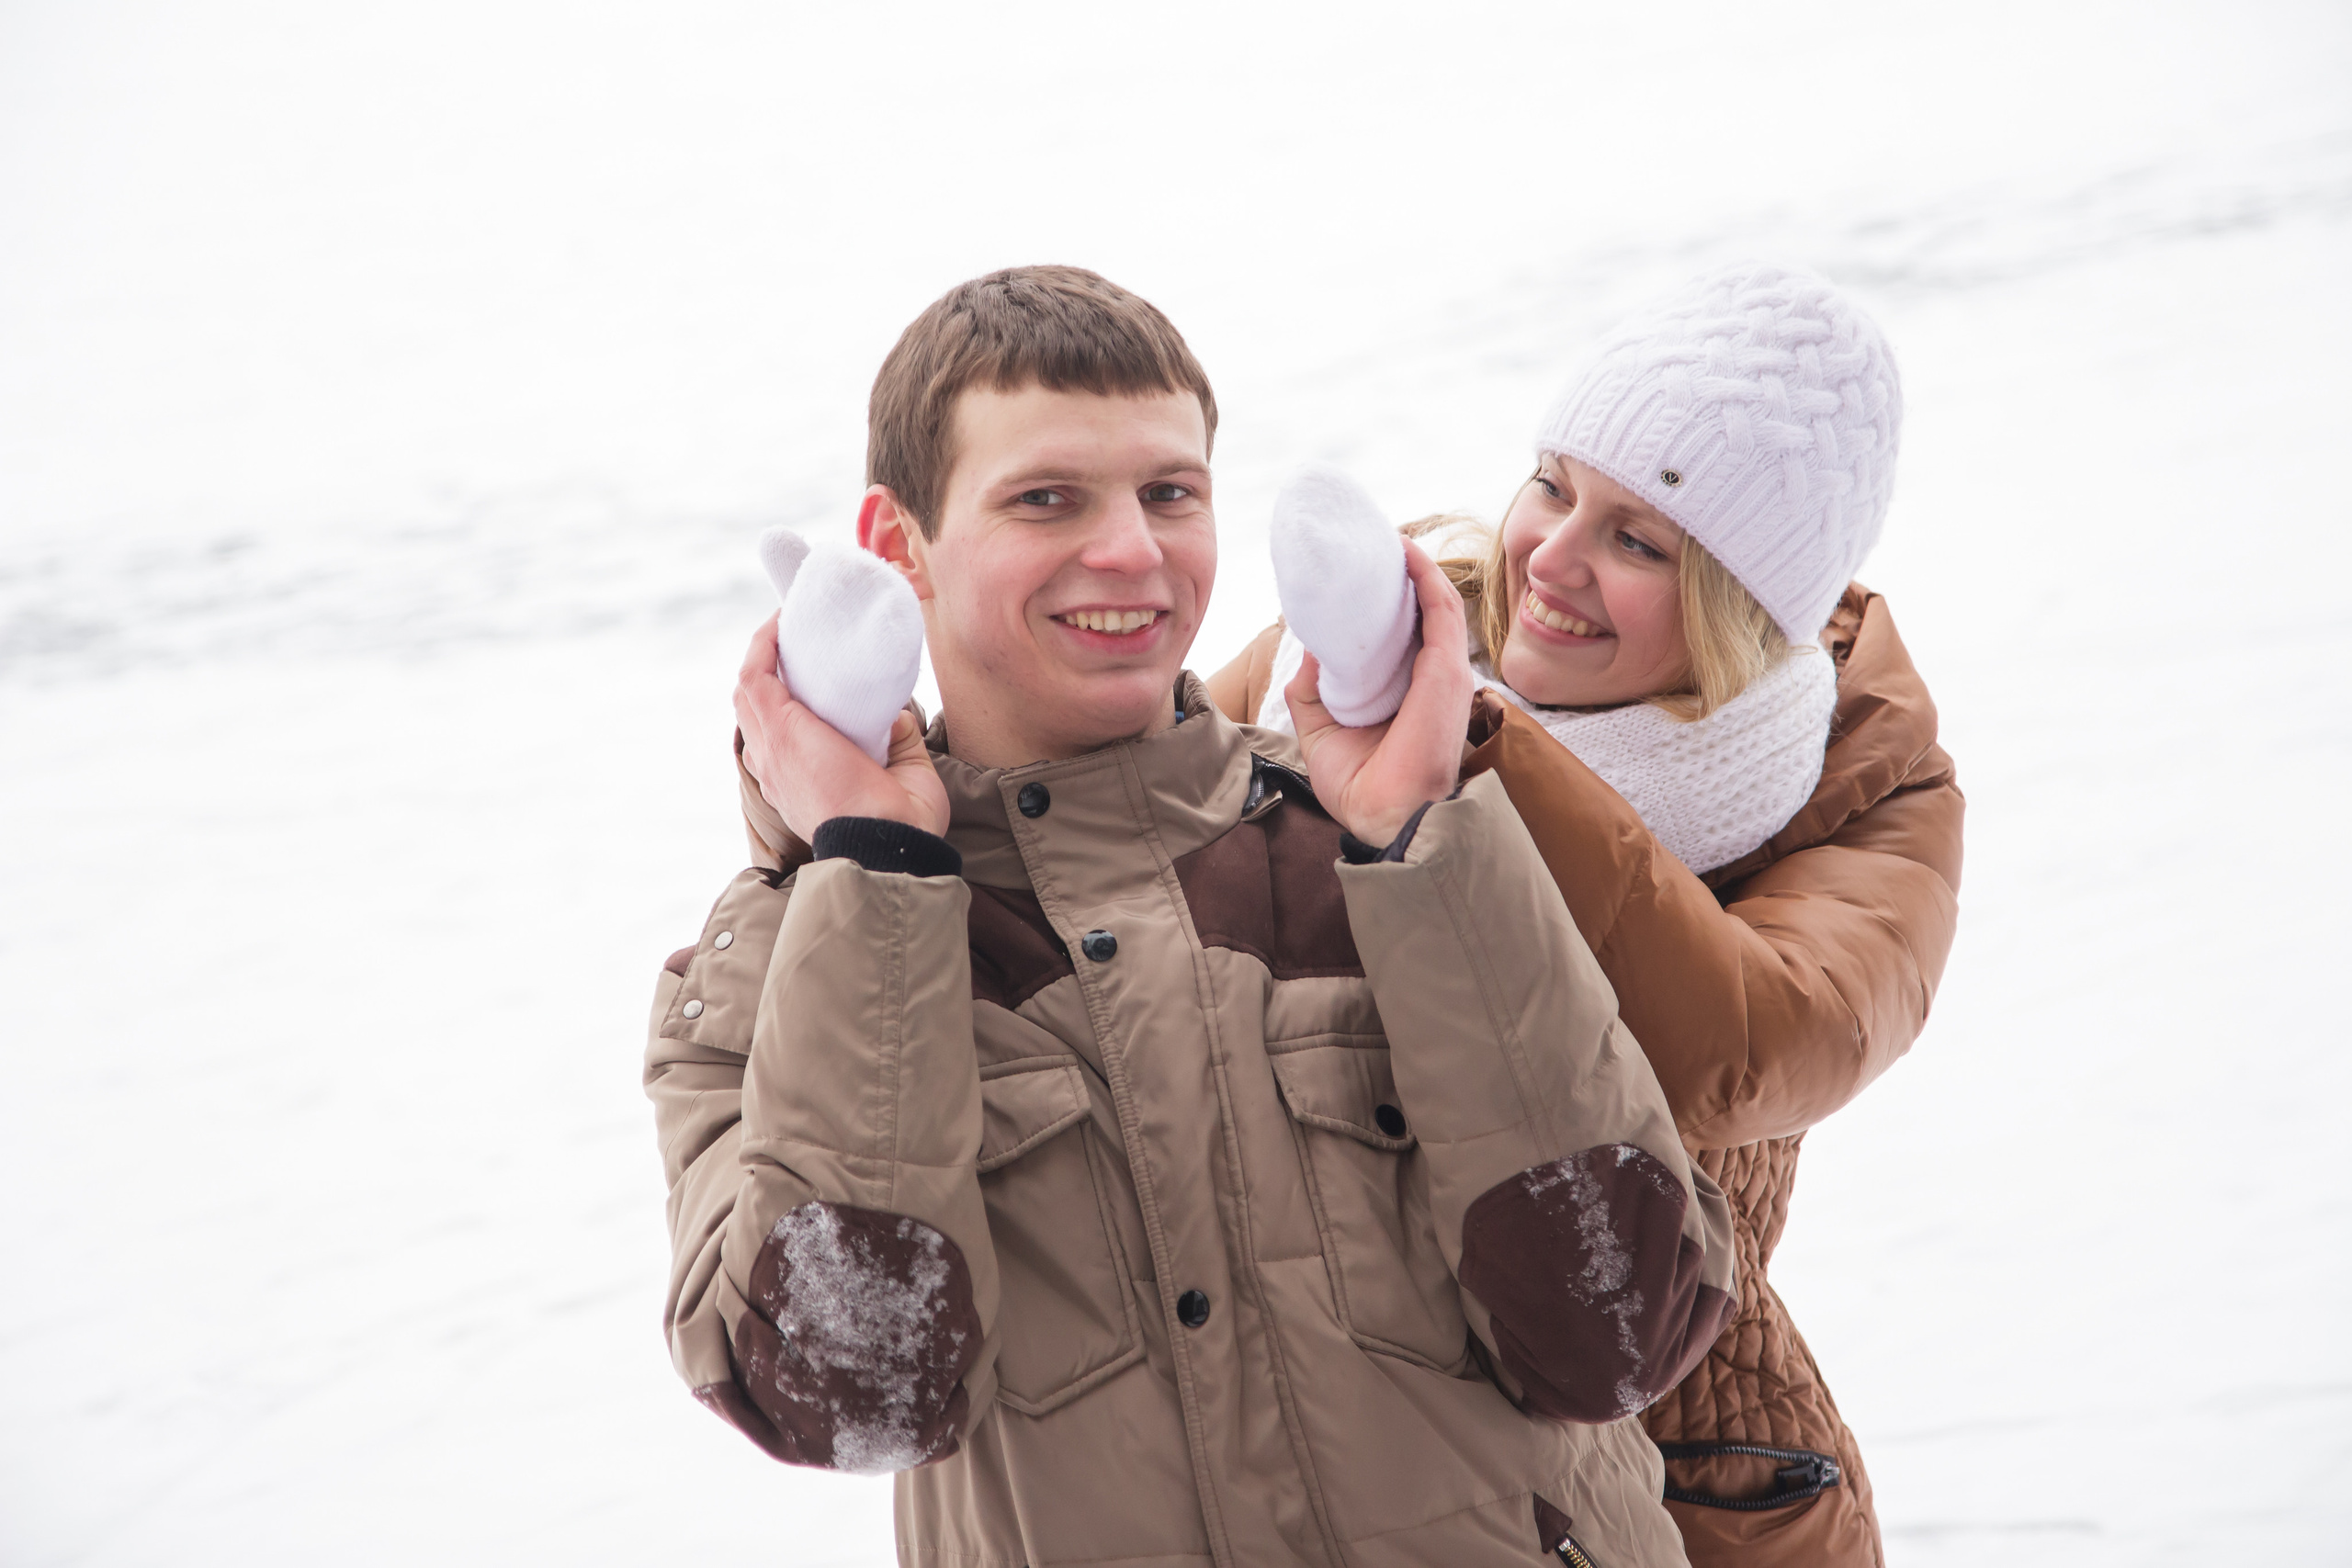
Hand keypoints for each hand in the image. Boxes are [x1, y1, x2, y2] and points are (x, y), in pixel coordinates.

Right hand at [734, 614, 949, 842]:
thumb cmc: (902, 825)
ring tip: (792, 624)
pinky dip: (764, 644)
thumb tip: (894, 717)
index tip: (808, 673)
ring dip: (764, 651)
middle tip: (801, 639)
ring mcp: (772, 748)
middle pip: (752, 708)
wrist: (891, 845)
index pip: (773, 737)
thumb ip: (894, 742)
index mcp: (796, 783)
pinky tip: (784, 621)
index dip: (783, 701)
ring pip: (748, 689)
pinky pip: (755, 674)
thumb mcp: (899, 776)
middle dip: (769, 668)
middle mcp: (775, 767)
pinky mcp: (780, 729)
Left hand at [1286, 540, 1471, 848]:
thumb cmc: (1361, 785)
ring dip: (1412, 566)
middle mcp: (1430, 677)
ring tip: (1383, 539)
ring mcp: (1443, 671)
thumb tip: (1310, 643)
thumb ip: (1315, 686)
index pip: (1404, 634)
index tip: (1358, 575)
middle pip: (1421, 612)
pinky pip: (1441, 605)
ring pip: (1435, 602)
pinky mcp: (1447, 668)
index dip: (1385, 602)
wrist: (1385, 816)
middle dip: (1398, 577)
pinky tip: (1403, 550)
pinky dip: (1424, 573)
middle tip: (1367, 547)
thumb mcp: (1321, 727)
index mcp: (1408, 692)